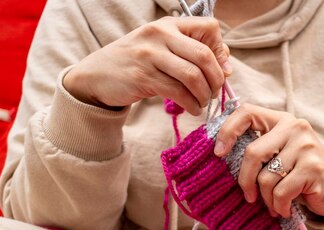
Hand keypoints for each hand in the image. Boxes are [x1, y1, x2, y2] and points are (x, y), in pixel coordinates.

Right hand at [63, 17, 231, 114]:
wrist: (96, 76)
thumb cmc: (136, 64)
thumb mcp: (162, 50)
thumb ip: (191, 53)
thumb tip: (227, 68)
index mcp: (169, 25)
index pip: (209, 28)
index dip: (220, 50)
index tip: (220, 69)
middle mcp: (160, 35)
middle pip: (204, 55)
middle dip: (216, 79)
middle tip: (215, 92)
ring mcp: (150, 55)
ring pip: (192, 76)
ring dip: (204, 94)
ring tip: (203, 103)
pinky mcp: (142, 77)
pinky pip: (177, 92)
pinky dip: (191, 104)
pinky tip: (192, 109)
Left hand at [215, 103, 323, 218]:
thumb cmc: (299, 174)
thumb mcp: (279, 155)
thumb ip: (258, 150)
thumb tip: (220, 157)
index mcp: (281, 120)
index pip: (247, 112)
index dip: (228, 131)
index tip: (218, 153)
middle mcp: (295, 127)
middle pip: (253, 153)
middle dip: (245, 181)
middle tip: (248, 197)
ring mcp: (306, 146)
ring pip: (266, 177)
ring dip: (266, 199)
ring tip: (273, 205)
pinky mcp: (313, 167)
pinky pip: (282, 191)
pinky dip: (279, 205)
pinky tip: (284, 209)